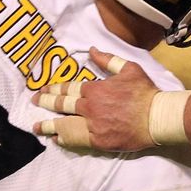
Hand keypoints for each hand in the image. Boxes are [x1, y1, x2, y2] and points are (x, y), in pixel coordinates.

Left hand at [34, 49, 159, 151]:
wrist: (156, 117)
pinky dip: (64, 139)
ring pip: (65, 125)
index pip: (69, 89)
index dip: (53, 89)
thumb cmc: (144, 92)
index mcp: (95, 89)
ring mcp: (93, 125)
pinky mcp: (99, 141)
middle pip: (62, 105)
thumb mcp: (128, 68)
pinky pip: (77, 140)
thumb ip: (107, 60)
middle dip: (45, 103)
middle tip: (34, 102)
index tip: (42, 89)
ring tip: (36, 127)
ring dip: (49, 125)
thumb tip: (91, 50)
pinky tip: (56, 139)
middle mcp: (90, 107)